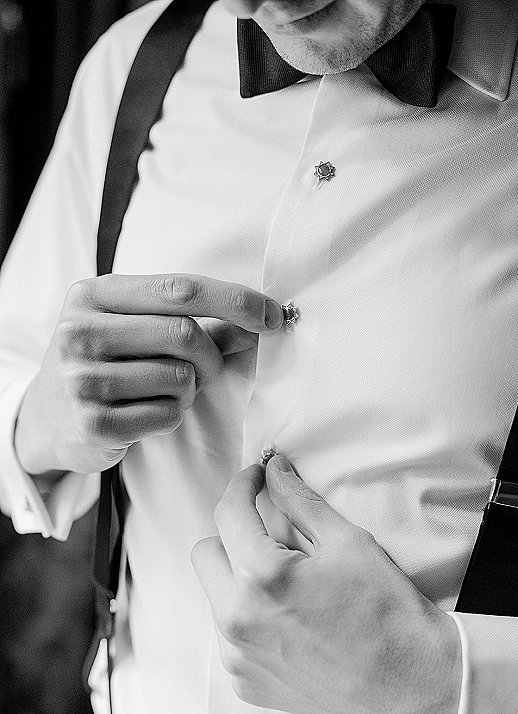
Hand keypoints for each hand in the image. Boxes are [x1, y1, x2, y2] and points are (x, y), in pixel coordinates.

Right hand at [14, 273, 281, 475]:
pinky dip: (171, 418)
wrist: (45, 419)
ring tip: (158, 394)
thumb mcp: (135, 331)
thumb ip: (195, 324)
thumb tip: (261, 322)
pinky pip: (167, 416)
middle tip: (205, 373)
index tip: (275, 316)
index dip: (236, 301)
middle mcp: (79, 331)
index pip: (180, 289)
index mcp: (92, 295)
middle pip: (185, 334)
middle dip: (211, 357)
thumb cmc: (103, 365)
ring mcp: (81, 379)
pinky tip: (144, 416)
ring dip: (188, 392)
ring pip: (181, 379)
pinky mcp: (92, 423)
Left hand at [192, 455, 461, 713]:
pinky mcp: (246, 682)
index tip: (258, 477)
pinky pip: (230, 636)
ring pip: (215, 596)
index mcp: (260, 576)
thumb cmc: (386, 608)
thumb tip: (274, 469)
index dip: (243, 484)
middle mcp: (237, 619)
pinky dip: (250, 618)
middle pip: (206, 553)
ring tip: (286, 582)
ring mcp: (237, 657)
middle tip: (271, 531)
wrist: (411, 682)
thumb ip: (299, 499)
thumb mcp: (347, 541)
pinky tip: (290, 620)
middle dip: (233, 533)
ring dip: (239, 578)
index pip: (228, 512)